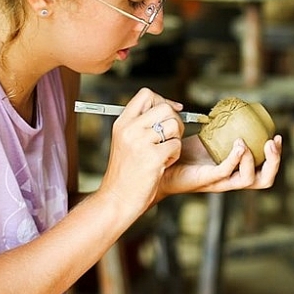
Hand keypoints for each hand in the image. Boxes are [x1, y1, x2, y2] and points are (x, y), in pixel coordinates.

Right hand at [98, 88, 185, 215]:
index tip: (170, 113)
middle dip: (175, 121)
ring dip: (175, 141)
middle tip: (170, 138)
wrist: (117, 198)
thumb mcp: (126, 141)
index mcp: (122, 122)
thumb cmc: (126, 172)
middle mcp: (130, 129)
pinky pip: (176, 146)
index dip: (163, 101)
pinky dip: (174, 156)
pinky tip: (162, 165)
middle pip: (165, 108)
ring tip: (164, 154)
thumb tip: (172, 107)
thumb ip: (143, 123)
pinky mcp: (153, 157)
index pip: (146, 94)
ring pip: (174, 126)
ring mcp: (141, 142)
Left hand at [158, 133, 282, 196]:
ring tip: (248, 141)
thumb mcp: (207, 138)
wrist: (159, 165)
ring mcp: (220, 182)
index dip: (275, 156)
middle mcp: (231, 179)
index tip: (276, 135)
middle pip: (264, 180)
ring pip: (249, 179)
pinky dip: (236, 158)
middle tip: (272, 142)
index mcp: (235, 171)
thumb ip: (221, 127)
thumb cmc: (181, 153)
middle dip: (274, 161)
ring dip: (253, 159)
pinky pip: (226, 172)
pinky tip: (238, 144)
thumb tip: (230, 107)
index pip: (263, 170)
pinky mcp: (206, 180)